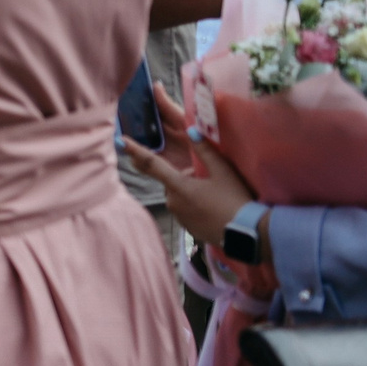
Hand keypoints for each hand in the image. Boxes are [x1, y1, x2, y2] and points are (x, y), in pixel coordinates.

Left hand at [125, 84, 257, 250]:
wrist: (245, 234)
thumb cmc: (235, 199)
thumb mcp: (223, 171)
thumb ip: (205, 151)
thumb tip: (192, 130)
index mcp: (179, 186)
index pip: (152, 164)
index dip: (135, 151)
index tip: (121, 141)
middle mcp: (172, 202)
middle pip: (173, 181)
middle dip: (186, 177)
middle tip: (209, 181)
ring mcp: (178, 216)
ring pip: (179, 195)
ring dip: (190, 191)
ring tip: (215, 196)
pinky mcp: (186, 227)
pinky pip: (185, 209)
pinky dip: (195, 205)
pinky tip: (213, 208)